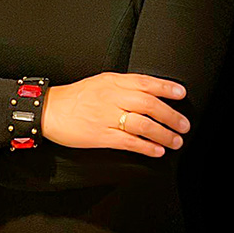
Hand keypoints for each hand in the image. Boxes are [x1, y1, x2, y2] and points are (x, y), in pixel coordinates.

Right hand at [41, 72, 189, 157]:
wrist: (49, 110)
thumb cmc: (75, 97)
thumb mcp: (100, 81)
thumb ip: (123, 85)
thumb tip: (149, 92)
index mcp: (112, 81)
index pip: (145, 82)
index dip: (165, 87)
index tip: (181, 93)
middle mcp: (112, 97)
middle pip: (149, 104)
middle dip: (170, 115)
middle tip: (184, 124)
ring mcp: (107, 116)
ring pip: (142, 124)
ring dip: (163, 133)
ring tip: (175, 140)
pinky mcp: (101, 136)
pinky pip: (129, 142)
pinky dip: (146, 147)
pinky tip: (157, 150)